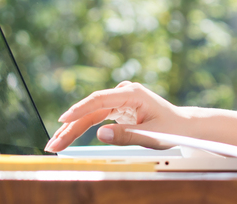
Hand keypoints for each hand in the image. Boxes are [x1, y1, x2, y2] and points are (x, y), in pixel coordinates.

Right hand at [45, 80, 187, 151]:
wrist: (183, 125)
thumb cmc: (171, 128)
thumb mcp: (150, 135)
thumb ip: (125, 135)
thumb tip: (100, 134)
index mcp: (132, 94)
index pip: (99, 100)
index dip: (79, 110)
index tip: (63, 120)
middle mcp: (124, 92)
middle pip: (91, 109)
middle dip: (70, 126)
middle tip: (53, 144)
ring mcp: (121, 98)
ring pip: (91, 113)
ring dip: (73, 128)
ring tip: (55, 143)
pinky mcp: (119, 106)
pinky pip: (97, 116)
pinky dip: (83, 126)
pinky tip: (68, 135)